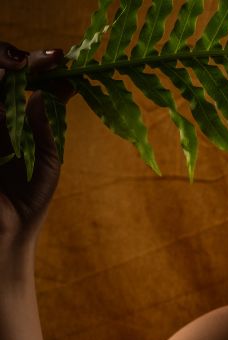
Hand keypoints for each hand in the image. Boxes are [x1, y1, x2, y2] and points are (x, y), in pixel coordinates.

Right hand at [0, 44, 67, 262]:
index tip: (61, 58)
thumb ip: (46, 127)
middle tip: (40, 60)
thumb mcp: (46, 161)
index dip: (37, 67)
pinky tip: (7, 102)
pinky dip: (0, 104)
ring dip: (4, 73)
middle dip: (16, 61)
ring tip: (25, 69)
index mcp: (12, 120)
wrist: (8, 232)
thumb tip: (55, 90)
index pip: (19, 82)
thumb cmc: (29, 200)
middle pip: (0, 75)